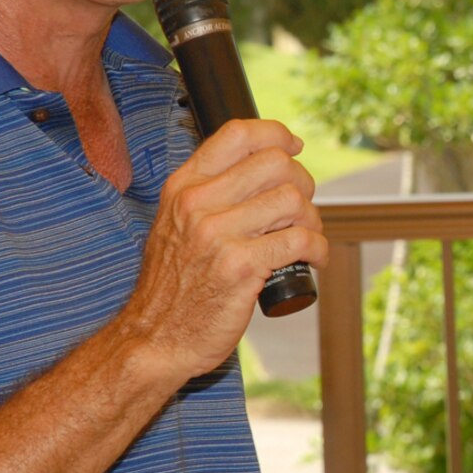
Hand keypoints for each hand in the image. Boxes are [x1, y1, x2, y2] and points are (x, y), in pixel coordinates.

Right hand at [121, 118, 325, 381]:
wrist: (154, 339)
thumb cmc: (172, 287)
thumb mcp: (174, 225)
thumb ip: (206, 195)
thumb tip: (259, 167)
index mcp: (183, 187)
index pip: (237, 134)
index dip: (276, 134)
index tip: (293, 147)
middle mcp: (198, 204)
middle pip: (276, 163)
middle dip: (301, 183)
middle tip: (300, 209)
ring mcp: (218, 235)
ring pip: (293, 200)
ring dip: (312, 219)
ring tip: (305, 238)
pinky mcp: (241, 267)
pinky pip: (300, 240)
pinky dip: (318, 249)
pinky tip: (312, 259)